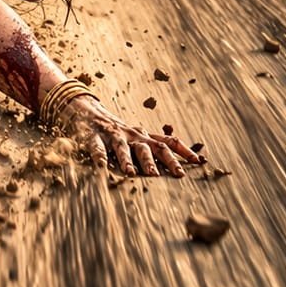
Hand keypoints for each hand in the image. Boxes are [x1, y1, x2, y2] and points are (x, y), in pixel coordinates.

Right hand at [58, 95, 203, 177]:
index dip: (182, 152)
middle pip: (147, 147)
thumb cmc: (117, 132)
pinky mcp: (93, 136)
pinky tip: (101, 166)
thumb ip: (153, 150)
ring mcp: (112, 135)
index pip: (167, 143)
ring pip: (122, 147)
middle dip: (156, 161)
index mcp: (143, 137)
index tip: (197, 162)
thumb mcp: (137, 138)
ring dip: (127, 160)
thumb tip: (180, 165)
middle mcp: (131, 135)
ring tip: (131, 173)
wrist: (88, 111)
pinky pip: (96, 146)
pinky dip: (99, 156)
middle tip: (165, 176)